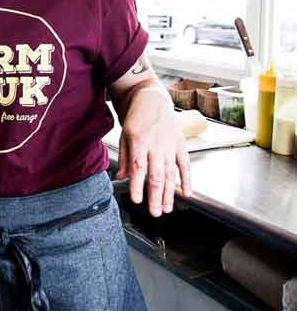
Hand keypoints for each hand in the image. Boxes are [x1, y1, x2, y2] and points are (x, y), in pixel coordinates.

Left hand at [116, 93, 192, 216]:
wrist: (153, 98)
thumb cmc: (136, 116)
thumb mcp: (125, 133)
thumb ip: (125, 156)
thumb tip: (122, 177)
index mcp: (139, 141)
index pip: (138, 168)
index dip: (138, 185)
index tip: (137, 199)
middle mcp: (156, 144)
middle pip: (156, 175)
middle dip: (156, 196)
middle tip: (155, 212)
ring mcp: (170, 145)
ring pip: (171, 173)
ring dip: (170, 193)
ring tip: (167, 208)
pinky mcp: (180, 144)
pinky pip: (185, 165)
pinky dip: (187, 179)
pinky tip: (187, 193)